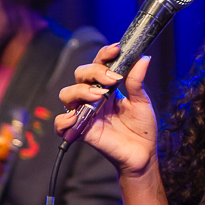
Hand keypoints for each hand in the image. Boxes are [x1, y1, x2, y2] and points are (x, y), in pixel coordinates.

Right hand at [55, 44, 157, 177]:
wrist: (143, 154)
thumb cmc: (142, 128)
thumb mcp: (142, 101)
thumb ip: (137, 81)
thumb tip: (143, 58)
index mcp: (107, 87)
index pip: (98, 64)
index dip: (104, 54)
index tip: (116, 49)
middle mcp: (93, 97)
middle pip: (80, 74)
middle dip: (94, 72)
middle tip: (112, 80)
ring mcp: (85, 113)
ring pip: (66, 94)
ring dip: (80, 90)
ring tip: (98, 96)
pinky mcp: (81, 131)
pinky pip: (61, 124)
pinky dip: (63, 120)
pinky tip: (76, 117)